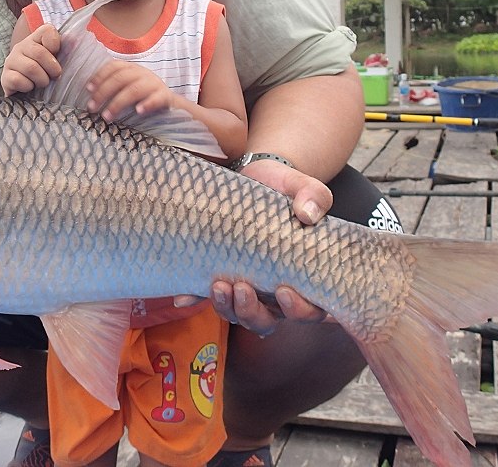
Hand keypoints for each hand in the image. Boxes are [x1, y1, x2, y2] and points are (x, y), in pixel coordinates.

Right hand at [1, 24, 61, 95]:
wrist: (25, 92)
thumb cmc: (45, 74)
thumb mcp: (57, 61)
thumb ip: (66, 51)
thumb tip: (75, 42)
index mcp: (36, 39)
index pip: (47, 31)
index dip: (56, 45)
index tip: (57, 56)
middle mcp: (21, 46)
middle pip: (39, 53)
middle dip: (52, 69)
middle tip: (54, 76)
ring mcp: (11, 61)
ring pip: (30, 68)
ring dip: (41, 80)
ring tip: (42, 83)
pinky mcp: (5, 76)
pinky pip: (18, 80)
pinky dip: (28, 87)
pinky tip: (29, 87)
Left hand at [86, 60, 173, 120]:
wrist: (171, 105)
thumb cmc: (142, 98)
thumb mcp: (127, 88)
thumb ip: (112, 87)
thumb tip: (89, 96)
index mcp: (131, 69)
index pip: (114, 66)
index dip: (100, 76)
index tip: (88, 88)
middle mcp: (143, 73)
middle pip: (121, 78)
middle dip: (104, 92)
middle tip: (92, 107)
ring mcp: (155, 84)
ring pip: (135, 90)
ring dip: (118, 103)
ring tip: (107, 116)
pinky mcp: (165, 96)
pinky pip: (156, 98)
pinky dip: (147, 104)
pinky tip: (139, 111)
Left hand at [209, 160, 333, 334]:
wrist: (252, 176)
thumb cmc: (282, 187)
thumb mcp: (299, 185)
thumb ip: (313, 196)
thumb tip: (308, 214)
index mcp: (303, 275)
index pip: (311, 309)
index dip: (300, 310)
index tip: (284, 290)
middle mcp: (275, 289)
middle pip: (268, 320)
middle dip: (253, 312)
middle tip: (242, 288)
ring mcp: (247, 286)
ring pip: (239, 315)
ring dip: (228, 308)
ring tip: (218, 285)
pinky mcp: (220, 275)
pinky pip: (206, 297)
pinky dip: (194, 300)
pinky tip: (184, 296)